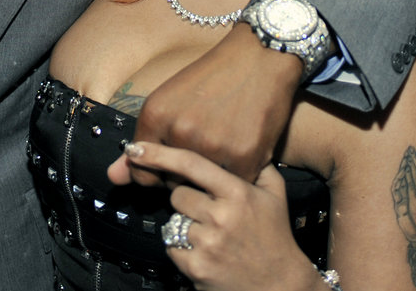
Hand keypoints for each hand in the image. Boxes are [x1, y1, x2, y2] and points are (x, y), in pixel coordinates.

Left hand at [108, 25, 301, 184]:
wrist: (259, 56)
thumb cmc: (212, 76)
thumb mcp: (169, 99)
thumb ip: (143, 143)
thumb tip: (113, 179)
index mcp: (155, 115)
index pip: (141, 172)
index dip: (156, 172)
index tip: (169, 163)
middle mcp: (180, 132)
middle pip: (171, 183)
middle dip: (183, 175)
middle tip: (202, 147)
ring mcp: (213, 146)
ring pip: (202, 187)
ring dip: (210, 177)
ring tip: (221, 145)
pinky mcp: (245, 157)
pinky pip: (233, 184)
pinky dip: (238, 172)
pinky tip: (241, 147)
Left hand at [124, 141, 320, 290]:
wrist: (281, 288)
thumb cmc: (275, 236)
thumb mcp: (274, 194)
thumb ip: (258, 163)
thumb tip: (243, 139)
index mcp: (237, 193)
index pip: (190, 164)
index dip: (159, 154)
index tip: (135, 148)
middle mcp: (221, 216)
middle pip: (177, 193)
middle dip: (186, 199)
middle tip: (208, 210)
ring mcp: (207, 243)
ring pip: (173, 220)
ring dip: (185, 224)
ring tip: (211, 233)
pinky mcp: (196, 268)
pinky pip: (171, 246)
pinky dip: (182, 248)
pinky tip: (205, 251)